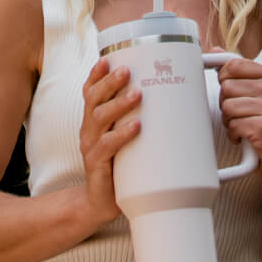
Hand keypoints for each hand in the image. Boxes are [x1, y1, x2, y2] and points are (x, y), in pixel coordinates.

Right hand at [79, 58, 140, 224]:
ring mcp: (90, 147)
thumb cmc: (118, 168)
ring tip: (137, 94)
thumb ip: (139, 122)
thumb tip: (172, 102)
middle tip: (127, 71)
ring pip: (99, 118)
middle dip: (110, 82)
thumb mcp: (126, 140)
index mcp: (94, 121)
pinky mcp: (97, 165)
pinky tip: (136, 127)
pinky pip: (106, 146)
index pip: (90, 92)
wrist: (99, 203)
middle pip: (94, 99)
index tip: (107, 58)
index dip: (96, 75)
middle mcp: (89, 130)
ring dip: (118, 104)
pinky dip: (121, 135)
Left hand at [214, 49, 261, 171]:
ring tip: (242, 126)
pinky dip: (234, 134)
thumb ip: (235, 71)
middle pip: (227, 88)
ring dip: (229, 121)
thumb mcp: (250, 93)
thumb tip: (214, 50)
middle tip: (239, 115)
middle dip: (226, 104)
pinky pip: (234, 125)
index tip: (232, 93)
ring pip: (228, 107)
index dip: (224, 81)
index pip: (232, 66)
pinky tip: (244, 137)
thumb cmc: (259, 121)